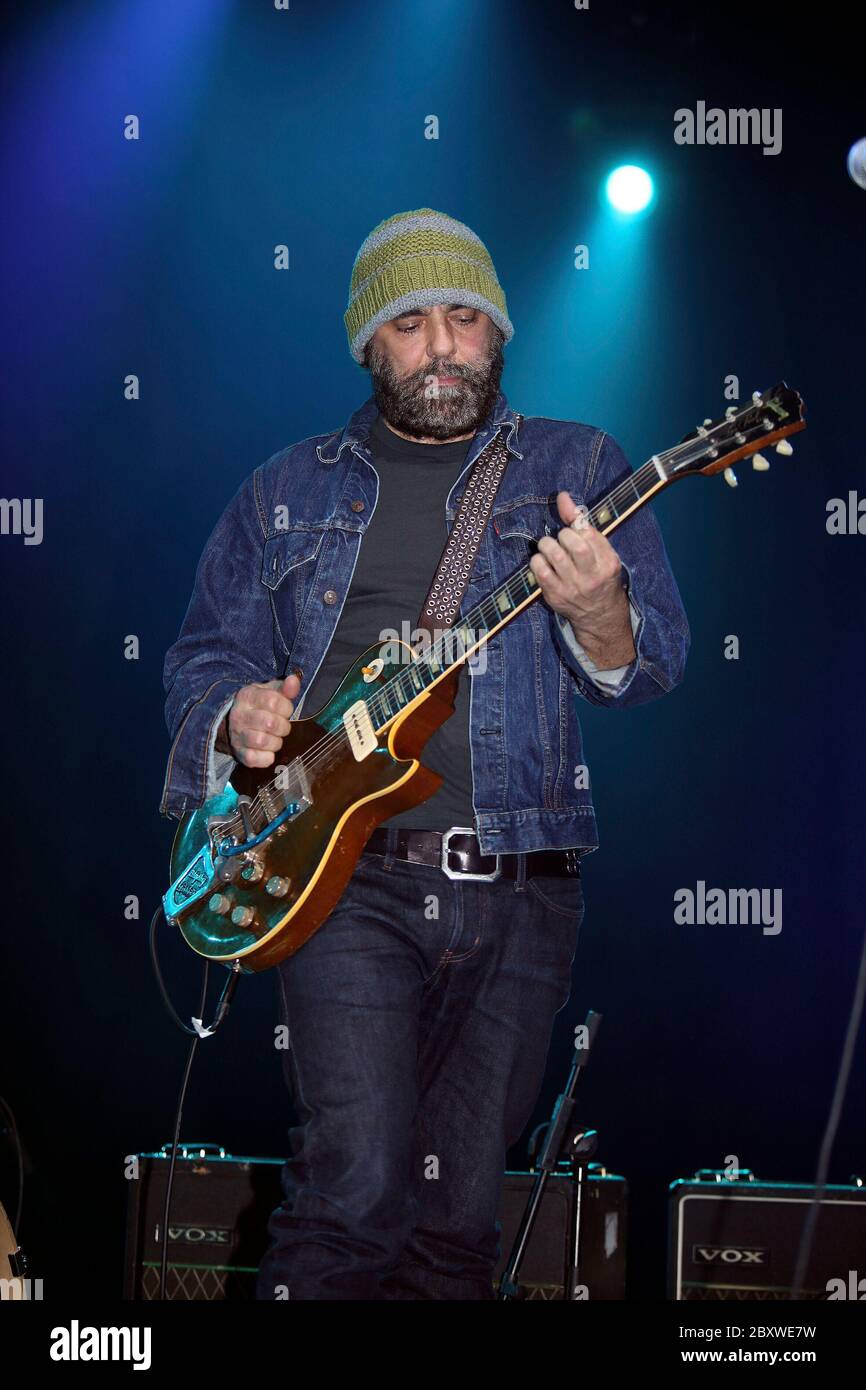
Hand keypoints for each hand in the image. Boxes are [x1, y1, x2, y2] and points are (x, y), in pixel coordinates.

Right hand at [222, 672, 300, 767]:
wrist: (234, 722)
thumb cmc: (259, 706)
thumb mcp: (270, 692)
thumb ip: (284, 687)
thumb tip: (294, 680)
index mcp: (248, 696)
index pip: (273, 701)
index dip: (286, 708)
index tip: (285, 711)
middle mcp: (239, 715)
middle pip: (270, 723)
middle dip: (283, 727)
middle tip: (282, 726)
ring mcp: (237, 735)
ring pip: (262, 741)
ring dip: (276, 742)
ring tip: (275, 738)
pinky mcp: (239, 753)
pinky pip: (256, 759)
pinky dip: (267, 757)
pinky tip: (268, 751)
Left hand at [530, 492, 634, 668]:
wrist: (599, 614)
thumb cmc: (599, 575)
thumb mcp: (600, 551)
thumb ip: (581, 524)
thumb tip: (562, 497)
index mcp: (607, 562)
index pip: (588, 533)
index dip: (575, 524)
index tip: (571, 527)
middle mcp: (592, 576)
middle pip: (573, 544)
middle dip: (562, 535)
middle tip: (561, 539)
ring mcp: (573, 588)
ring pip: (554, 555)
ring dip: (547, 545)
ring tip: (549, 547)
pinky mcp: (555, 596)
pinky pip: (540, 571)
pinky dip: (537, 561)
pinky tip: (543, 562)